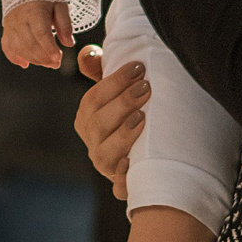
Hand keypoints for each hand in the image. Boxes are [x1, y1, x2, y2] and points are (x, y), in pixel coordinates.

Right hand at [2, 1, 74, 69]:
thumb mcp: (60, 4)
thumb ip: (65, 24)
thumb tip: (69, 43)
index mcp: (35, 11)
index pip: (41, 33)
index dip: (49, 47)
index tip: (58, 57)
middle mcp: (20, 19)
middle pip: (29, 44)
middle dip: (44, 57)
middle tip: (56, 63)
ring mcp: (11, 25)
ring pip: (19, 48)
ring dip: (34, 59)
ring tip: (47, 63)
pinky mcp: (6, 29)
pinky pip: (7, 47)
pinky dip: (15, 58)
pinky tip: (25, 64)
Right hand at [75, 45, 147, 198]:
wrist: (154, 152)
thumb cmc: (134, 113)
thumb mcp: (118, 91)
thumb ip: (102, 70)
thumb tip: (89, 54)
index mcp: (88, 119)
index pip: (93, 99)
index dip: (114, 82)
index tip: (138, 67)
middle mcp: (93, 143)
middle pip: (98, 124)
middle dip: (121, 104)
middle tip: (145, 87)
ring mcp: (106, 165)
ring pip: (105, 154)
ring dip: (123, 135)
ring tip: (142, 117)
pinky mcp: (122, 185)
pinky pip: (119, 187)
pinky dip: (124, 179)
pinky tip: (132, 163)